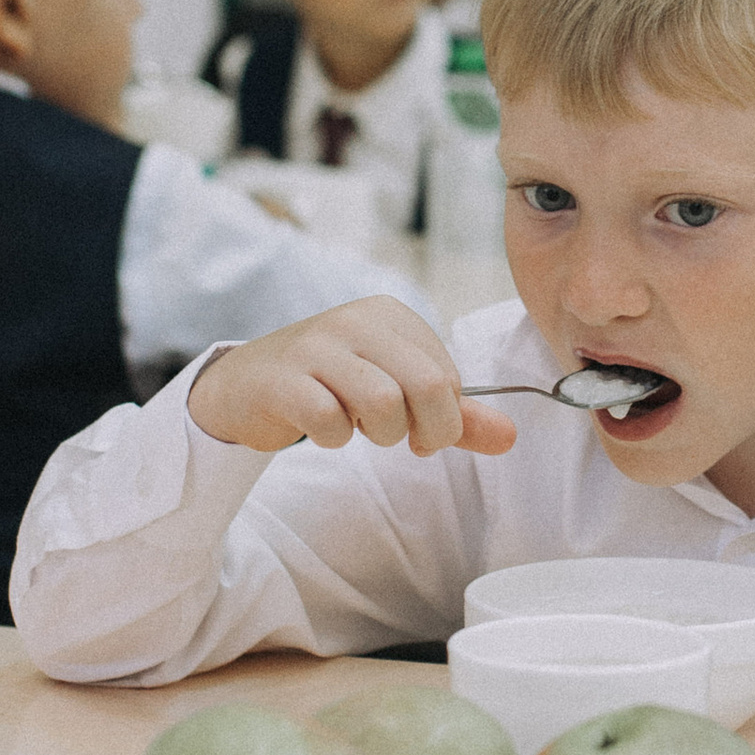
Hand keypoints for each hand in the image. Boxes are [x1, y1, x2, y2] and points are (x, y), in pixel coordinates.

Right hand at [187, 299, 517, 461]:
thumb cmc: (330, 385)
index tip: (418, 426)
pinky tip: (322, 428)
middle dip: (425, 431)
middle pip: (429, 388)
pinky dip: (334, 438)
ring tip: (358, 427)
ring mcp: (317, 345)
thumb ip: (454, 415)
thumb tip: (509, 438)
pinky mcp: (283, 378)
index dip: (445, 418)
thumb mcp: (397, 391)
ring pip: (384, 404)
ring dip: (378, 434)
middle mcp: (357, 320)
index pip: (449, 377)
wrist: (246, 384)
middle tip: (400, 439)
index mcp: (391, 315)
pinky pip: (330, 421)